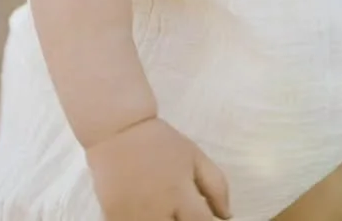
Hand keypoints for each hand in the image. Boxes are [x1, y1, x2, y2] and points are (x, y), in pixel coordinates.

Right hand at [86, 117, 230, 220]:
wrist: (116, 130)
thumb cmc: (159, 142)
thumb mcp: (193, 156)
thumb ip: (216, 186)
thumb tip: (227, 216)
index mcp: (180, 195)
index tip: (205, 219)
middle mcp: (158, 211)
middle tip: (184, 213)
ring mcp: (133, 218)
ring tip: (167, 211)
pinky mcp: (114, 219)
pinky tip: (148, 213)